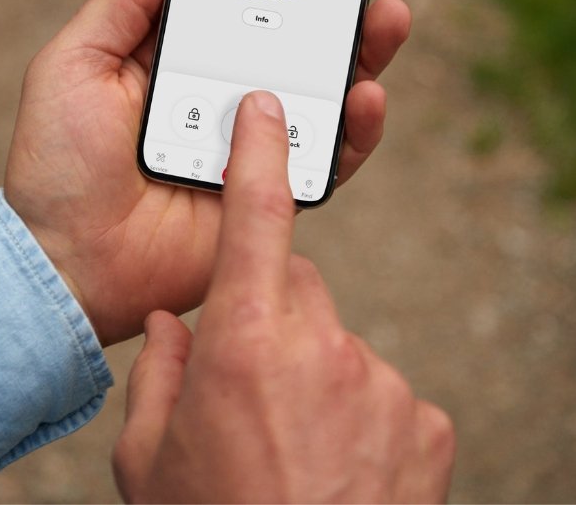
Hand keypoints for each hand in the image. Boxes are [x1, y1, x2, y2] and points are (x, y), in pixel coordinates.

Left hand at [4, 0, 411, 345]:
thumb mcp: (75, 62)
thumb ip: (125, 1)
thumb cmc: (57, 163)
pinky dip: (358, 127)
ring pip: (330, 84)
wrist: (65, 262)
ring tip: (387, 13)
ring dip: (368, 46)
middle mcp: (228, 88)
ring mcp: (258, 139)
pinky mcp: (277, 190)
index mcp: (182, 53)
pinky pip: (331, 157)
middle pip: (303, 29)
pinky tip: (366, 93)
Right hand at [112, 92, 455, 502]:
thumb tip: (174, 324)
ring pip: (341, 348)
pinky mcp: (427, 422)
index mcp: (243, 343)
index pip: (257, 218)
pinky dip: (364, 419)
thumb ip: (158, 373)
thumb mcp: (147, 460)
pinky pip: (387, 395)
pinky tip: (339, 471)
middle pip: (297, 289)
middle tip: (250, 389)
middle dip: (273, 319)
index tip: (265, 108)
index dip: (260, 154)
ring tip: (294, 451)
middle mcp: (322, 347)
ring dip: (318, 378)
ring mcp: (384, 384)